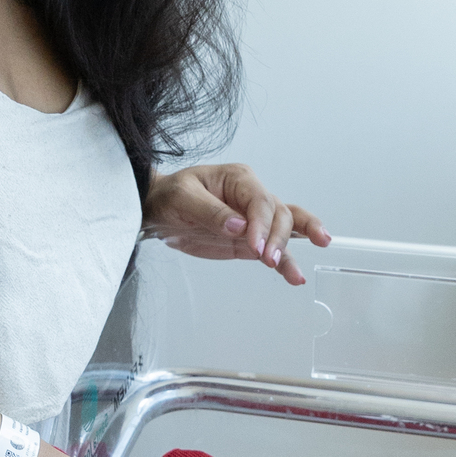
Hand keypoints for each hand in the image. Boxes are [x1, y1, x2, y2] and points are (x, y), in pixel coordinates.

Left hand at [142, 163, 329, 286]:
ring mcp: (254, 219)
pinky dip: (285, 263)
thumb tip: (238, 226)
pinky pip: (272, 249)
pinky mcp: (250, 240)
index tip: (254, 245)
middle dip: (276, 238)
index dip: (261, 223)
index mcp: (239, 179)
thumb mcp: (183, 197)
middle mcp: (251, 196)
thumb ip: (210, 211)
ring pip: (285, 229)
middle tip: (267, 258)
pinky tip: (294, 277)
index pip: (260, 201)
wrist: (159, 212)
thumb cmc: (170, 196)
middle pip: (279, 215)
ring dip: (291, 250)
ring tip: (296, 274)